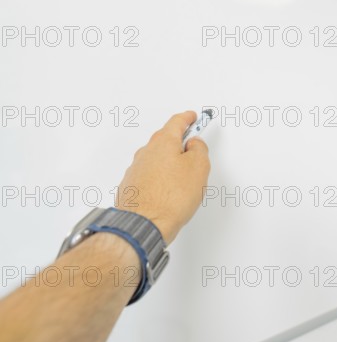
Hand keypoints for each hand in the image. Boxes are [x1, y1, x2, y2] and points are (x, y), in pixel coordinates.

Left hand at [116, 111, 210, 244]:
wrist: (144, 224)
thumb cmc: (170, 198)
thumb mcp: (198, 167)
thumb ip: (199, 150)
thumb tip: (194, 145)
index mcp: (163, 143)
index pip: (177, 122)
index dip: (188, 118)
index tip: (192, 116)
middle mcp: (146, 153)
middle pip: (164, 140)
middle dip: (178, 141)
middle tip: (190, 144)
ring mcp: (136, 170)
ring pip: (156, 159)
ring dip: (169, 163)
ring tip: (182, 178)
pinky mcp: (131, 187)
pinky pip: (148, 176)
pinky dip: (159, 179)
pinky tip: (167, 191)